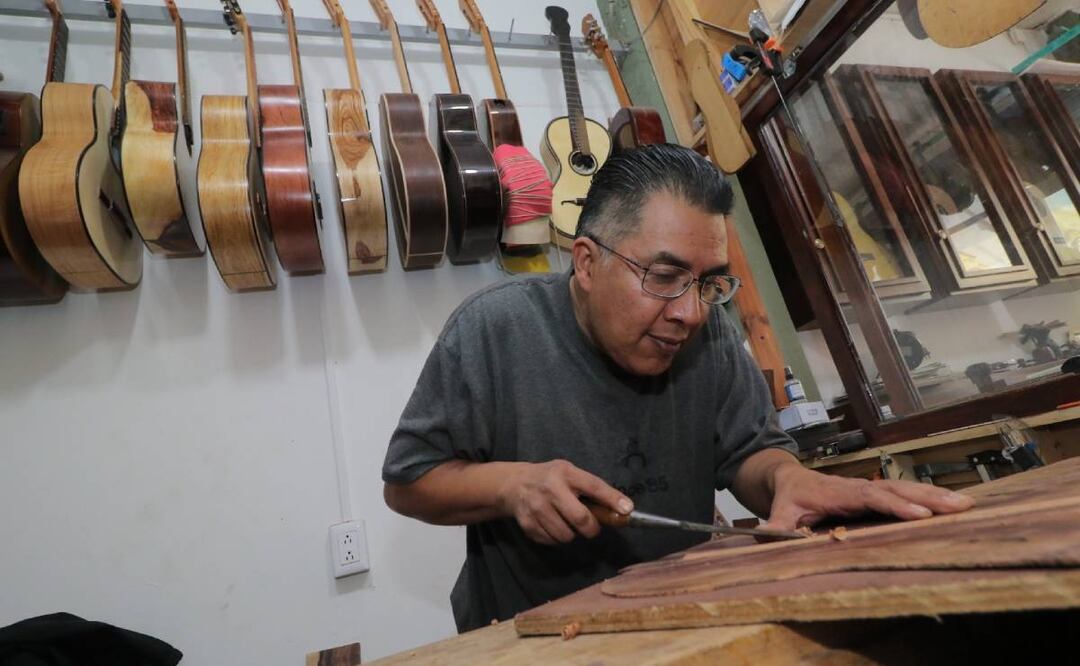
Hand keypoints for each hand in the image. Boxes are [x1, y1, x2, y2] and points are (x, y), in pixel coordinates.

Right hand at [497, 459, 632, 544]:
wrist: (514, 484)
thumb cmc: (550, 479)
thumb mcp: (571, 473)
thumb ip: (593, 489)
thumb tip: (623, 509)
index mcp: (565, 473)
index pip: (593, 486)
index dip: (612, 499)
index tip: (627, 510)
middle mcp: (550, 489)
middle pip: (581, 519)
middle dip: (591, 528)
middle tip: (590, 526)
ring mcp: (537, 508)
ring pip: (567, 535)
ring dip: (572, 534)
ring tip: (567, 522)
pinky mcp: (528, 525)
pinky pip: (553, 542)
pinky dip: (557, 538)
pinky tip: (553, 525)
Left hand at [762, 462, 974, 530]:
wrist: (790, 479)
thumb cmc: (789, 497)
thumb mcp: (780, 511)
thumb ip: (776, 526)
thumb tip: (766, 535)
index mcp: (840, 492)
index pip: (871, 497)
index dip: (895, 504)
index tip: (918, 513)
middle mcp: (860, 488)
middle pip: (898, 490)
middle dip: (928, 497)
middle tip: (959, 505)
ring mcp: (872, 489)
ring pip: (908, 489)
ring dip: (936, 496)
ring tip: (967, 504)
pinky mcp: (879, 495)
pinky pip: (907, 495)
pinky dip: (931, 499)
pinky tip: (955, 506)